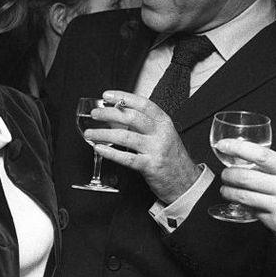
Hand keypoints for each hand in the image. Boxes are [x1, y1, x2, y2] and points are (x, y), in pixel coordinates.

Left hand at [84, 90, 200, 202]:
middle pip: (132, 117)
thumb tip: (117, 115)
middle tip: (95, 114)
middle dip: (109, 114)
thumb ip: (143, 125)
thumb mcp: (162, 135)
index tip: (107, 95)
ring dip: (104, 133)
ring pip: (126, 137)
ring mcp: (156, 150)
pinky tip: (99, 148)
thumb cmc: (170, 156)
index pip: (142, 104)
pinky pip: (127, 158)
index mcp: (164, 122)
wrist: (186, 181)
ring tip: (90, 133)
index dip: (123, 97)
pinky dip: (110, 152)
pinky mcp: (150, 166)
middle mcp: (161, 134)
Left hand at [214, 139, 275, 257]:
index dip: (237, 148)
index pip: (260, 155)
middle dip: (228, 175)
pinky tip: (241, 203)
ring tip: (226, 189)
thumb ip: (274, 168)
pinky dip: (242, 206)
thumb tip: (242, 158)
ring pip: (243, 196)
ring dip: (228, 191)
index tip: (222, 145)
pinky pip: (251, 211)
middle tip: (224, 174)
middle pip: (246, 177)